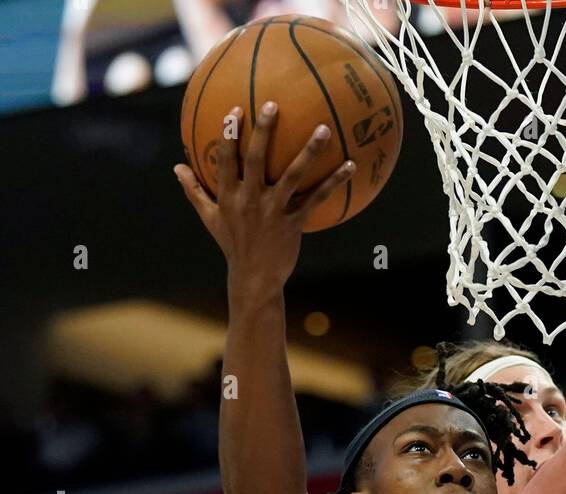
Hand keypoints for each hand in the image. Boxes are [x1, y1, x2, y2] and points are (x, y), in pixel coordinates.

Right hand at [174, 104, 354, 293]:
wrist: (254, 278)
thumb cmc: (232, 245)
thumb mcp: (210, 218)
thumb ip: (194, 191)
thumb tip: (176, 167)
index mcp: (228, 196)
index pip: (226, 160)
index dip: (229, 135)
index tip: (235, 110)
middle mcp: (250, 200)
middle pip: (256, 160)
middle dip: (263, 131)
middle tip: (273, 104)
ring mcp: (273, 211)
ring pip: (292, 176)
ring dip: (309, 152)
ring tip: (324, 129)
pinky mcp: (293, 223)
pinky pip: (316, 198)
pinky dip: (334, 182)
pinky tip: (350, 165)